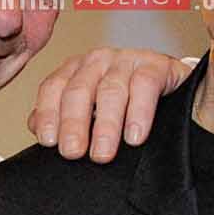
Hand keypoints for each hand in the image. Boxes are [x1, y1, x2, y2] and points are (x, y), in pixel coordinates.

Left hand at [28, 48, 192, 160]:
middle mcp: (98, 61)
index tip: (49, 141)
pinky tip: (134, 136)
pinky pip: (145, 85)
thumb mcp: (92, 110)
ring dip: (105, 125)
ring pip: (111, 90)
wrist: (176, 92)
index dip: (48, 114)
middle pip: (79, 90)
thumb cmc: (128, 104)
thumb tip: (37, 128)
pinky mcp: (156, 65)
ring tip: (102, 153)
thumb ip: (63, 117)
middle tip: (72, 152)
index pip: (53, 88)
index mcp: (76, 70)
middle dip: (73, 123)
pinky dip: (139, 114)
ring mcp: (127, 60)